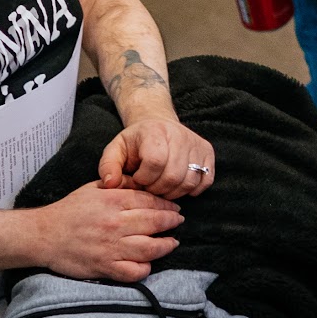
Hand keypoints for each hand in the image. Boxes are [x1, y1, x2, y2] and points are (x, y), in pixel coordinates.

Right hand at [32, 182, 183, 281]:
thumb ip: (118, 185)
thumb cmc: (69, 210)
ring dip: (166, 245)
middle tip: (178, 221)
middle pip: (155, 223)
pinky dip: (144, 269)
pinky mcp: (104, 267)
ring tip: (172, 242)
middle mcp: (115, 224)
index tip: (174, 208)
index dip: (166, 205)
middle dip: (172, 222)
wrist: (43, 235)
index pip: (150, 201)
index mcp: (112, 201)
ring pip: (150, 248)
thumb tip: (142, 182)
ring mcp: (110, 247)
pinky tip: (149, 263)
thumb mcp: (93, 188)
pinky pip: (133, 271)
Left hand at [99, 116, 216, 198]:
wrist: (158, 125)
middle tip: (149, 186)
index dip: (144, 178)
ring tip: (161, 186)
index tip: (137, 178)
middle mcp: (180, 135)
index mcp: (155, 132)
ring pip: (189, 181)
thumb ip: (108, 166)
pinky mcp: (208, 153)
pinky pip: (204, 181)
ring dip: (173, 192)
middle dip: (157, 189)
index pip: (155, 162)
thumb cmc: (135, 142)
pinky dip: (191, 190)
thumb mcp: (116, 150)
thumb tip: (110, 184)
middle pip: (173, 175)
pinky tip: (177, 185)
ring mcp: (197, 144)